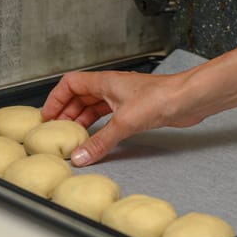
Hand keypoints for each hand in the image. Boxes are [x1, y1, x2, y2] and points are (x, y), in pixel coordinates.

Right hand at [41, 70, 202, 165]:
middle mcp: (112, 88)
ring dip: (82, 120)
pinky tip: (97, 138)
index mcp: (105, 82)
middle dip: (67, 112)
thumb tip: (81, 155)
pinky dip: (99, 127)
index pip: (70, 84)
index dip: (56, 98)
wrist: (188, 100)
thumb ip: (101, 141)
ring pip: (94, 108)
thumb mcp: (125, 122)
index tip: (48, 115)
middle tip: (58, 130)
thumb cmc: (162, 97)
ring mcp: (123, 99)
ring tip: (73, 136)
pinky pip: (108, 118)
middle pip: (80, 96)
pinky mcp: (134, 111)